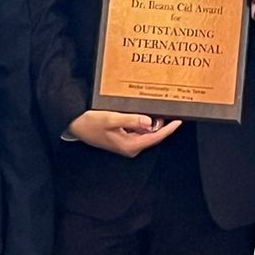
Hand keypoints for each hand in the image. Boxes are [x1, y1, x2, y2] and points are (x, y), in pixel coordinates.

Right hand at [66, 109, 181, 157]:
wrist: (76, 126)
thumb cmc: (91, 123)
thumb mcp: (111, 119)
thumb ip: (130, 120)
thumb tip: (149, 121)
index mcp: (129, 145)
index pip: (154, 137)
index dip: (168, 130)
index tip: (179, 121)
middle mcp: (130, 146)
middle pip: (152, 135)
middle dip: (162, 124)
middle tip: (170, 109)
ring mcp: (127, 143)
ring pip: (146, 132)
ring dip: (152, 122)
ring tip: (159, 107)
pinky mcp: (123, 138)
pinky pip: (138, 130)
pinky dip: (143, 121)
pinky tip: (144, 112)